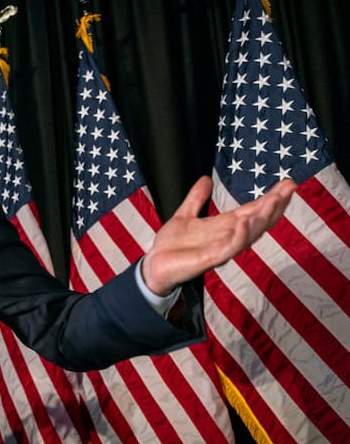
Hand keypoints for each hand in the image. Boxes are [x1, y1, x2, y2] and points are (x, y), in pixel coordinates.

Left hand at [141, 175, 296, 295]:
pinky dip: (239, 235)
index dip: (270, 197)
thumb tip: (206, 178)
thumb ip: (196, 198)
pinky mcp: (212, 259)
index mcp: (225, 226)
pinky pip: (230, 248)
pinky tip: (244, 221)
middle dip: (275, 205)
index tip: (288, 183)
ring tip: (274, 200)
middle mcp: (229, 237)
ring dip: (263, 217)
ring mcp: (223, 248)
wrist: (154, 265)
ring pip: (250, 234)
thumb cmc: (172, 245)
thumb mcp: (184, 215)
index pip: (253, 210)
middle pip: (259, 221)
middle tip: (289, 188)